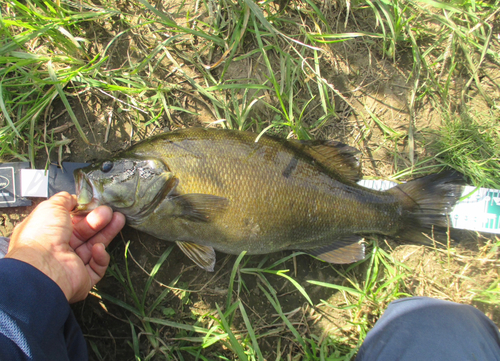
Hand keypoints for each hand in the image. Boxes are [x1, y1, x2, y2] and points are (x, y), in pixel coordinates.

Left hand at [5, 192, 124, 302]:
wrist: (43, 267)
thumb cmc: (41, 237)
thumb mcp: (51, 207)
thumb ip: (64, 200)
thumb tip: (73, 197)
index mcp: (48, 233)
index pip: (71, 221)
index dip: (84, 212)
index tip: (96, 204)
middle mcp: (58, 249)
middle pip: (85, 232)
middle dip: (99, 220)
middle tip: (110, 212)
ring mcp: (71, 264)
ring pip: (94, 246)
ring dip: (106, 233)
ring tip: (118, 220)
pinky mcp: (83, 278)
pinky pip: (97, 266)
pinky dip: (100, 256)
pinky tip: (98, 248)